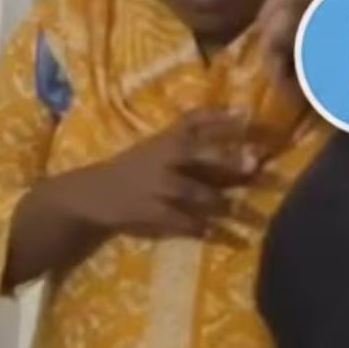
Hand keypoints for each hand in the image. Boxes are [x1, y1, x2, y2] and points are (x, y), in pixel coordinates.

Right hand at [43, 109, 258, 241]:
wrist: (94, 193)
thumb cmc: (135, 167)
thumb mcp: (159, 144)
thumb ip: (194, 138)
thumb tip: (243, 134)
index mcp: (168, 138)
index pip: (196, 119)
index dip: (221, 116)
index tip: (247, 113)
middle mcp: (164, 156)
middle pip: (200, 153)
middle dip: (228, 159)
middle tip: (254, 163)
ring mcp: (157, 185)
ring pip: (195, 192)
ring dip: (222, 203)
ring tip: (245, 212)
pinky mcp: (151, 211)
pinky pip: (180, 221)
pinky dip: (199, 228)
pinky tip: (215, 233)